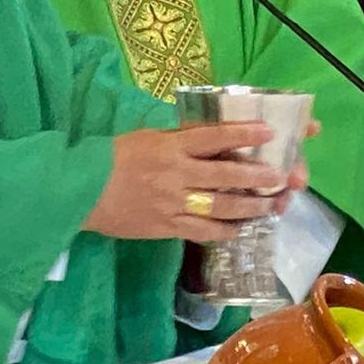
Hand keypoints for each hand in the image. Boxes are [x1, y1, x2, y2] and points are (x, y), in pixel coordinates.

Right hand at [85, 122, 299, 242]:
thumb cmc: (112, 158)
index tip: (269, 132)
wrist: (81, 190)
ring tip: (273, 206)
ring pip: (221, 207)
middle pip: (225, 175)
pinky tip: (241, 229)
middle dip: (258, 177)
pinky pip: (203, 232)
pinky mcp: (167, 227)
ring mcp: (172, 203)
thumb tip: (212, 140)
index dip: (243, 134)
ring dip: (251, 207)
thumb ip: (178, 141)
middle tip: (282, 178)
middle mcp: (175, 174)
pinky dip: (225, 231)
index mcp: (168, 147)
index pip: (212, 137)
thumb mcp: (145, 139)